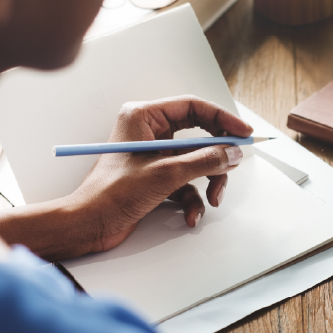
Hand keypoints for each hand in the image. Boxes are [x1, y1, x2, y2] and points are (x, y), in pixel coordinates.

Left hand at [69, 96, 252, 252]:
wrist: (89, 225)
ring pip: (196, 163)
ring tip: (212, 199)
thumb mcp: (166, 174)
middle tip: (232, 167)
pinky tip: (190, 216)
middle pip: (199, 137)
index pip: (193, 107)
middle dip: (216, 158)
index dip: (222, 119)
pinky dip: (192, 200)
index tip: (243, 133)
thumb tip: (232, 153)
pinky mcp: (155, 178)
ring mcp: (153, 157)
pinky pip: (186, 183)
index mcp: (144, 117)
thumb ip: (204, 161)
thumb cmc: (111, 194)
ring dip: (207, 183)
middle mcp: (149, 133)